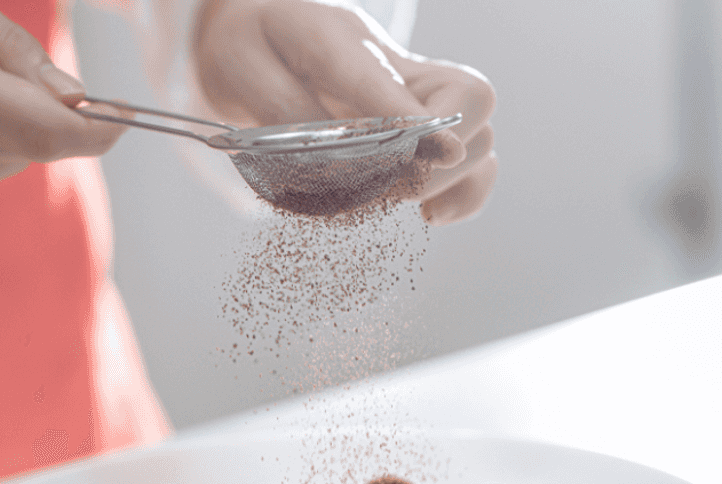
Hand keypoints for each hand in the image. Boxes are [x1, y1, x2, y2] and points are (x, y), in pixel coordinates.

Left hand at [193, 0, 495, 224]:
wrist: (262, 32)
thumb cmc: (251, 46)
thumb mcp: (240, 65)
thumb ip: (280, 109)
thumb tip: (332, 163)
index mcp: (341, 41)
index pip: (387, 80)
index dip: (415, 120)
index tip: (442, 155)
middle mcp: (397, 67)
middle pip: (468, 102)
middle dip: (434, 160)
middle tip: (383, 189)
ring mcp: (417, 98)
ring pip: (481, 138)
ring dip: (450, 183)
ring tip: (405, 204)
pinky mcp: (421, 129)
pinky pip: (472, 164)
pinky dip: (463, 196)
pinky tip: (428, 213)